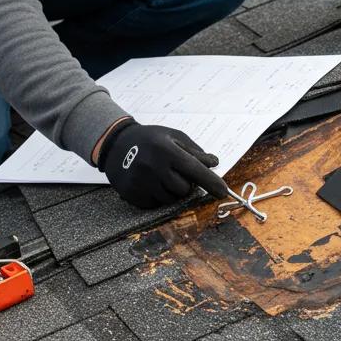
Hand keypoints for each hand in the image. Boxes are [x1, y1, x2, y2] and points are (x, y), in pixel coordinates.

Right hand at [96, 120, 228, 208]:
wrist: (116, 144)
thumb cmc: (151, 139)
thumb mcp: (174, 136)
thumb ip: (195, 151)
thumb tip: (214, 163)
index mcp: (166, 150)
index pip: (194, 170)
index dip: (211, 182)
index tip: (224, 192)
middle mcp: (152, 167)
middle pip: (184, 189)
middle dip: (186, 184)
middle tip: (176, 172)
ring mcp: (141, 183)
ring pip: (171, 199)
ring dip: (172, 191)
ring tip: (161, 175)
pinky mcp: (133, 195)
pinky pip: (156, 205)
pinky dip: (158, 196)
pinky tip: (150, 182)